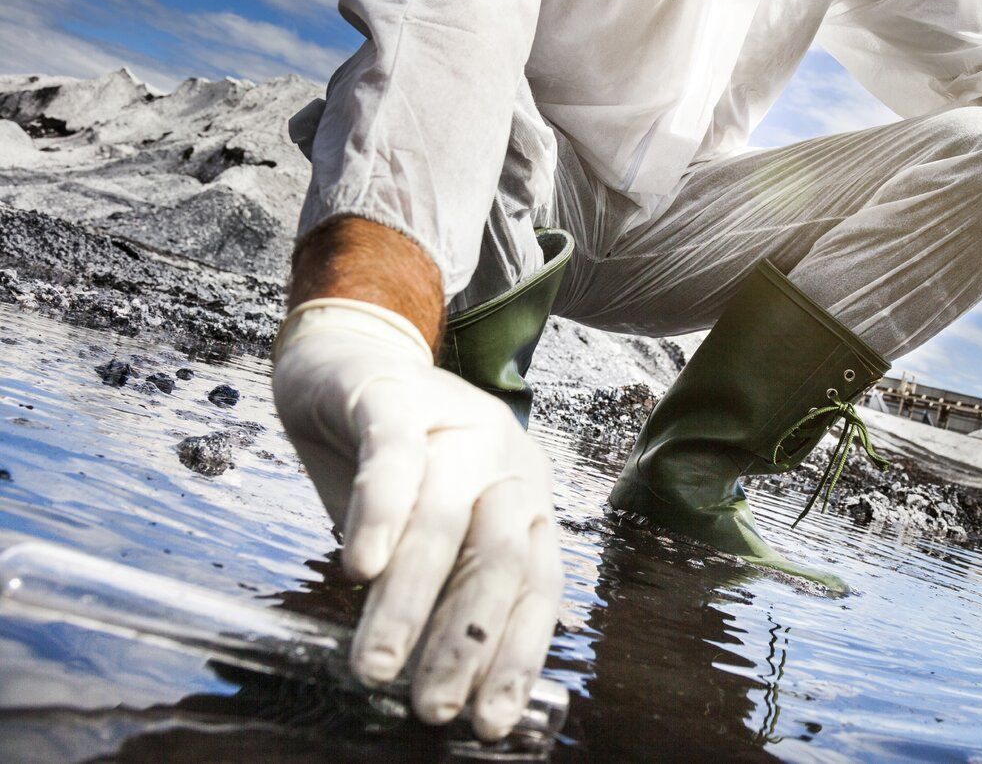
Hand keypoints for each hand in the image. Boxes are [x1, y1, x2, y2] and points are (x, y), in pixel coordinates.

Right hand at [272, 300, 561, 739]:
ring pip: (444, 518)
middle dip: (465, 640)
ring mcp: (457, 421)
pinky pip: (394, 457)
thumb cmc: (388, 465)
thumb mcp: (429, 531)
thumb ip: (446, 587)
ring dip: (410, 599)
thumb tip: (451, 682)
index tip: (489, 722)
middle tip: (431, 706)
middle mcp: (506, 459)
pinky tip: (361, 564)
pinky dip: (382, 512)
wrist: (342, 362)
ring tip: (378, 665)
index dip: (517, 655)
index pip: (538, 586)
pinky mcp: (395, 396)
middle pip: (497, 559)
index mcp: (526, 497)